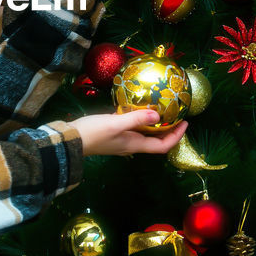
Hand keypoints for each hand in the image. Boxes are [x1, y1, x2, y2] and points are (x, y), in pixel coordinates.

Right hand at [69, 109, 187, 157]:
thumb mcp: (115, 123)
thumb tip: (157, 113)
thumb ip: (136, 118)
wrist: (69, 141)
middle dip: (169, 130)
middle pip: (156, 141)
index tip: (185, 123)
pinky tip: (138, 109)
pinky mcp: (114, 134)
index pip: (162, 146)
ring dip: (156, 126)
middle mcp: (131, 145)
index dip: (176, 137)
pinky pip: (133, 129)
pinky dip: (141, 121)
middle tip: (177, 116)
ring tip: (162, 111)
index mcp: (135, 145)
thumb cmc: (93, 133)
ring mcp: (122, 141)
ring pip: (145, 135)